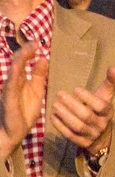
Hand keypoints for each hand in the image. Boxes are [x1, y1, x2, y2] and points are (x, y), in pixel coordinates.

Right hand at [0, 41, 46, 159]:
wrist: (13, 134)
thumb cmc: (23, 113)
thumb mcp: (35, 91)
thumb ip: (38, 76)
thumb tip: (43, 57)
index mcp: (19, 81)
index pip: (22, 63)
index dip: (28, 52)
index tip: (37, 42)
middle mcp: (11, 83)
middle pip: (16, 64)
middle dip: (24, 52)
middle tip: (34, 42)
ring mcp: (8, 92)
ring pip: (12, 73)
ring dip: (19, 60)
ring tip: (27, 49)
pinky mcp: (7, 101)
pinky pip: (10, 88)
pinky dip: (13, 77)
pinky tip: (17, 69)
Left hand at [51, 65, 114, 154]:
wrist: (101, 136)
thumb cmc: (101, 110)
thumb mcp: (106, 97)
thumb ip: (110, 82)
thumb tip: (113, 67)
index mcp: (108, 112)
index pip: (100, 106)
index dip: (88, 98)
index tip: (76, 89)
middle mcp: (101, 124)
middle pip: (87, 116)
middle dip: (72, 105)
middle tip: (59, 94)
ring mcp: (91, 135)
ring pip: (77, 126)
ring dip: (65, 116)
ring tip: (55, 105)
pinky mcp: (81, 143)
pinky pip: (70, 135)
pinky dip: (60, 126)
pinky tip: (53, 117)